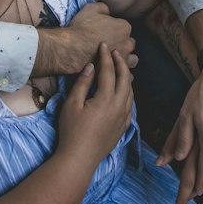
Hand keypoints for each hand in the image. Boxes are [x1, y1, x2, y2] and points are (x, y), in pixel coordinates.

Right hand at [35, 2, 135, 76]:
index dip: (114, 30)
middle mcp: (128, 43)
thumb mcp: (90, 9)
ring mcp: (123, 59)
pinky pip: (125, 75)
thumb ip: (103, 8)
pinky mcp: (116, 73)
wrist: (71, 49)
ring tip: (114, 61)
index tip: (105, 33)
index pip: (124, 27)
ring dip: (125, 59)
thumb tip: (107, 12)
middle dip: (122, 44)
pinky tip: (114, 73)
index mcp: (124, 27)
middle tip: (110, 46)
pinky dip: (121, 74)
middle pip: (130, 44)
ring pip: (131, 60)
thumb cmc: (81, 28)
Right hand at [57, 44, 134, 168]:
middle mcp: (119, 106)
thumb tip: (91, 67)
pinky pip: (130, 105)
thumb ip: (83, 84)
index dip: (106, 56)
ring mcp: (123, 118)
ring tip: (120, 69)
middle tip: (115, 52)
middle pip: (125, 79)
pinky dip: (128, 93)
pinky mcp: (123, 127)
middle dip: (121, 63)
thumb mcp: (72, 104)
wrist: (79, 158)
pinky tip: (123, 93)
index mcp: (106, 99)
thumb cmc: (71, 131)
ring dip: (127, 77)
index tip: (104, 45)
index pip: (109, 71)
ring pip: (130, 92)